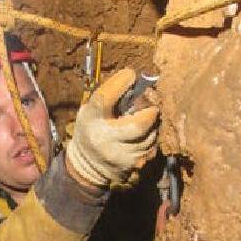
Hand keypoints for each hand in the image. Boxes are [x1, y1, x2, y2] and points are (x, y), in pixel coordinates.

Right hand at [65, 68, 159, 188]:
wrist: (88, 165)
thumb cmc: (92, 129)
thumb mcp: (90, 111)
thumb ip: (109, 97)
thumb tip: (135, 78)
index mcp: (90, 120)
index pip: (104, 99)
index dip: (120, 83)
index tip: (130, 75)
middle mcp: (104, 139)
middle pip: (138, 124)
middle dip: (149, 111)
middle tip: (150, 105)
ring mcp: (121, 156)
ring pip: (150, 135)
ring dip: (151, 124)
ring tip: (143, 119)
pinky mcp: (134, 165)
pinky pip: (152, 146)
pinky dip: (150, 137)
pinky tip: (142, 135)